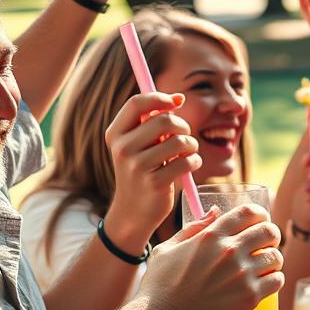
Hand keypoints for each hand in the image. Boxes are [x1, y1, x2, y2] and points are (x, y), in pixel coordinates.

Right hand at [103, 92, 200, 249]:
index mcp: (115, 134)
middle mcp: (122, 148)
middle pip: (164, 120)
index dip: (161, 98)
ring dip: (191, 146)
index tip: (177, 102)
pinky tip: (188, 168)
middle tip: (184, 137)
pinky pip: (187, 162)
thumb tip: (179, 97)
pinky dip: (194, 162)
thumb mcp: (139, 144)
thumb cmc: (142, 171)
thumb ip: (154, 121)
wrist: (133, 212)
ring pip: (180, 141)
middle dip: (183, 126)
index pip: (137, 102)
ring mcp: (137, 166)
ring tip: (187, 154)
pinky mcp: (154, 182)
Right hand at [143, 205, 283, 309]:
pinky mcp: (250, 296)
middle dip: (271, 236)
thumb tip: (215, 211)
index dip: (260, 215)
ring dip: (273, 260)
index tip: (260, 222)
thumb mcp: (167, 250)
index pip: (249, 212)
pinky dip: (274, 280)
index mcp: (210, 236)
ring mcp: (242, 274)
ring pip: (276, 257)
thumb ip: (193, 229)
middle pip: (269, 231)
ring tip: (264, 268)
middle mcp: (229, 251)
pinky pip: (277, 280)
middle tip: (266, 246)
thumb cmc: (159, 289)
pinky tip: (265, 283)